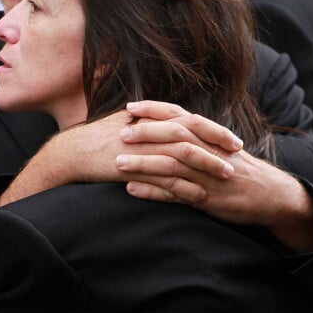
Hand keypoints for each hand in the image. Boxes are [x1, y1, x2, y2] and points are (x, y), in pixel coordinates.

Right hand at [0, 103, 240, 208]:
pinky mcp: (135, 168)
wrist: (74, 152)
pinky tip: (201, 196)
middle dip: (217, 142)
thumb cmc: (100, 137)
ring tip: (228, 174)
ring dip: (207, 164)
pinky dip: (185, 186)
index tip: (233, 138)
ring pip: (183, 154)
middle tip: (238, 153)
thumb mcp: (127, 121)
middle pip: (192, 132)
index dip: (213, 128)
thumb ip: (151, 119)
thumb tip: (171, 118)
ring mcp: (143, 149)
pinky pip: (166, 178)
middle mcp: (150, 129)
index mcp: (151, 117)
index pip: (190, 118)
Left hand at [117, 100, 312, 253]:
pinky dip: (153, 191)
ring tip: (119, 163)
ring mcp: (207, 175)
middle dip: (146, 133)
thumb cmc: (240, 169)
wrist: (271, 195)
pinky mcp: (207, 198)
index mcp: (209, 136)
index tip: (130, 106)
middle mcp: (207, 151)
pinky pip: (177, 194)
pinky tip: (132, 190)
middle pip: (174, 136)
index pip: (178, 115)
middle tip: (121, 133)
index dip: (154, 109)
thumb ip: (196, 136)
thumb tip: (168, 125)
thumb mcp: (220, 147)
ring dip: (144, 163)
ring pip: (172, 164)